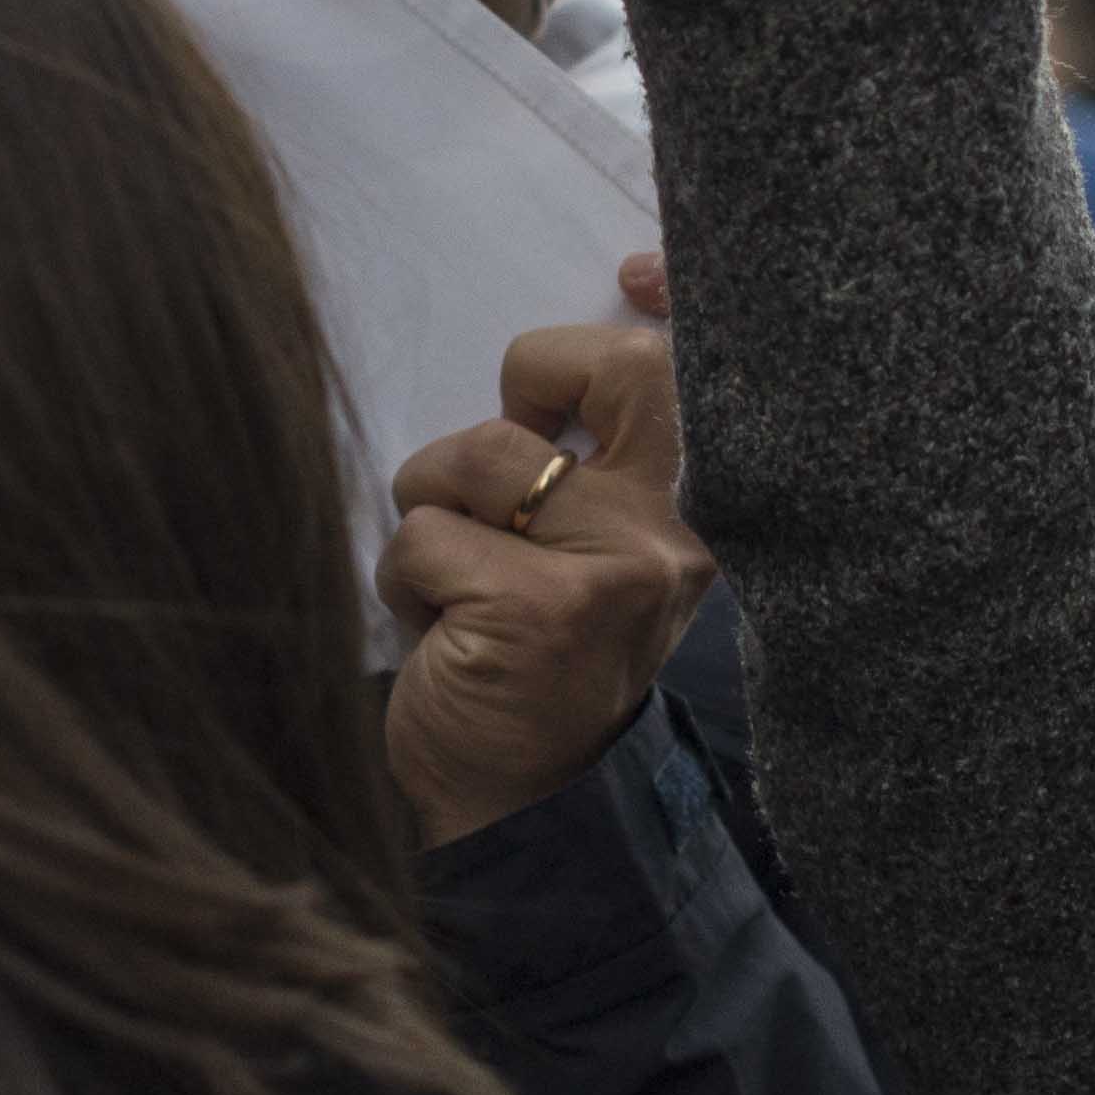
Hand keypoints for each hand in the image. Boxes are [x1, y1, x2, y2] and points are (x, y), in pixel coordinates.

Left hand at [381, 319, 707, 846]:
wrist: (526, 820)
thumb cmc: (529, 679)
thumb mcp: (580, 568)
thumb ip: (579, 475)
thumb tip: (529, 391)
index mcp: (685, 517)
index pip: (691, 379)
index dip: (667, 305)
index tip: (634, 274)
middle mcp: (670, 533)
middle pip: (606, 371)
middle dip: (528, 384)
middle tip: (499, 467)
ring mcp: (613, 568)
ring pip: (477, 459)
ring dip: (430, 520)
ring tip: (454, 595)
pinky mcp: (538, 608)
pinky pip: (423, 538)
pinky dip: (404, 587)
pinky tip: (440, 642)